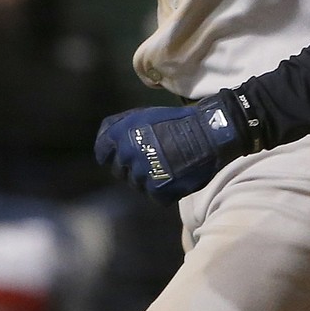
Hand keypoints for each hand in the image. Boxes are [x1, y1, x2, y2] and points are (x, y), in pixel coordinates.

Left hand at [94, 94, 252, 204]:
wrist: (207, 134)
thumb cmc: (176, 122)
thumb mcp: (144, 115)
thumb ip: (121, 127)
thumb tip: (107, 142)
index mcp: (122, 134)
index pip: (102, 151)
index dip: (109, 153)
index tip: (117, 155)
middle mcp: (128, 154)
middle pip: (119, 170)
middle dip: (130, 166)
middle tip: (150, 159)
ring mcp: (143, 174)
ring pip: (136, 184)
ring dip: (146, 178)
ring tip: (164, 166)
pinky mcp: (158, 191)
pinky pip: (153, 195)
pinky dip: (161, 190)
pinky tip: (173, 177)